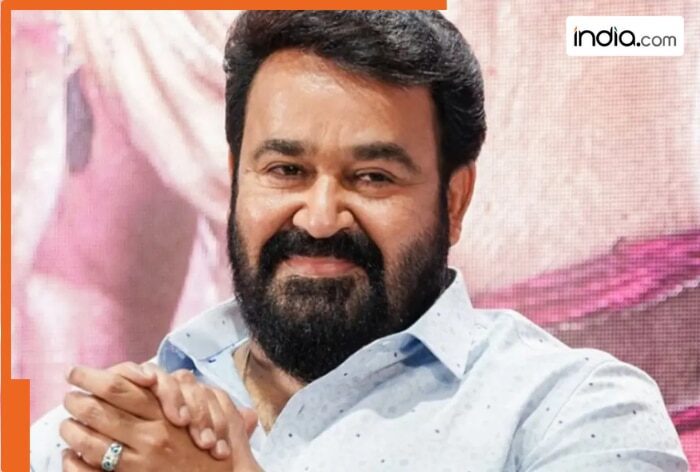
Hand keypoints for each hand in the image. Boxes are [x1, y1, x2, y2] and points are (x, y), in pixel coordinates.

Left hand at [61, 364, 261, 470]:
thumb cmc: (216, 444)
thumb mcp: (209, 407)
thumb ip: (179, 389)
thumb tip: (145, 375)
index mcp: (164, 413)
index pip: (119, 387)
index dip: (91, 377)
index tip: (75, 372)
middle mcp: (150, 436)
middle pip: (98, 411)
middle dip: (76, 400)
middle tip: (68, 396)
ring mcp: (140, 463)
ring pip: (90, 443)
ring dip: (71, 430)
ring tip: (66, 424)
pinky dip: (74, 463)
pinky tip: (69, 455)